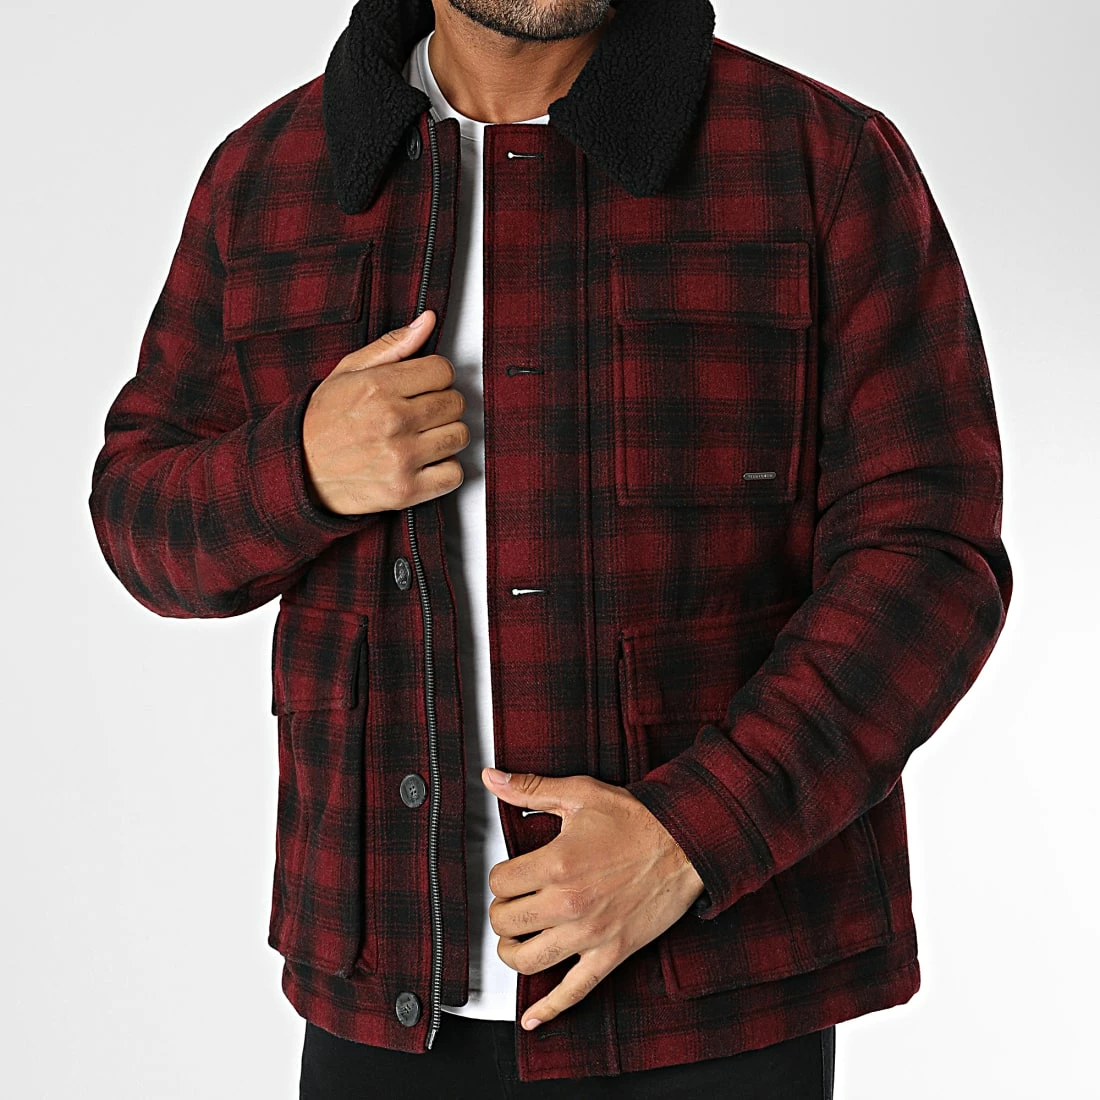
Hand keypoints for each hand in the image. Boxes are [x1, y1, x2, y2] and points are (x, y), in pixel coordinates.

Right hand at [301, 309, 471, 514]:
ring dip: (446, 435)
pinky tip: (425, 462)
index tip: (423, 385)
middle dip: (442, 404)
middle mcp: (392, 421)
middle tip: (421, 412)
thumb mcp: (348, 372)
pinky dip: (445, 469)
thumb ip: (392, 345)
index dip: (435, 376)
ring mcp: (401, 458)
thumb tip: (428, 321)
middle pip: (455, 402)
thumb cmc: (322, 421)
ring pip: (459, 436)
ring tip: (422, 436)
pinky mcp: (405, 491)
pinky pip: (454, 474)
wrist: (298, 472)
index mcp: (378, 387)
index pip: (443, 370)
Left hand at [480, 767, 705, 1031]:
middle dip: (503, 911)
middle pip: (506, 922)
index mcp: (557, 864)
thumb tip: (491, 777)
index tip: (511, 873)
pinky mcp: (611, 953)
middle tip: (513, 902)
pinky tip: (532, 1018)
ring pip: (528, 960)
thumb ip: (530, 789)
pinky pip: (574, 991)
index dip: (500, 877)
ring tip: (516, 939)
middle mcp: (569, 903)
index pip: (499, 883)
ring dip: (513, 952)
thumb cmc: (635, 820)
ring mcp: (590, 934)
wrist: (685, 843)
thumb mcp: (580, 795)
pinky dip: (550, 1008)